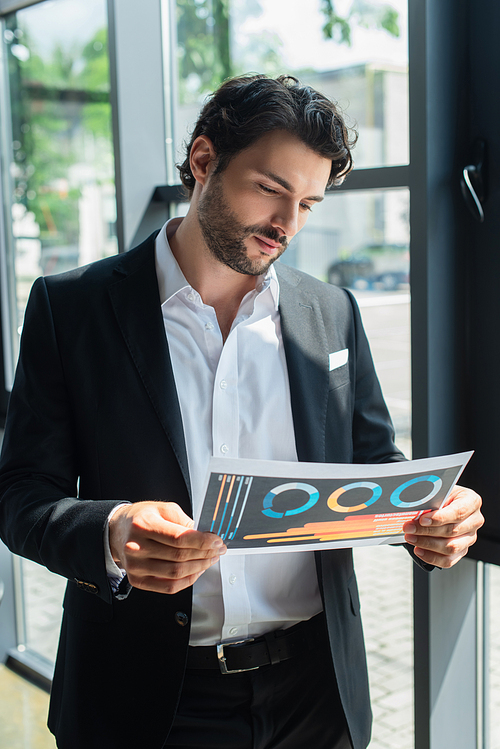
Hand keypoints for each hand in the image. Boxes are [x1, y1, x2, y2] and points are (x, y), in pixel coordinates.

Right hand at [109, 501, 225, 593]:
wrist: (118, 531)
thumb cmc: (141, 518)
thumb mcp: (162, 508)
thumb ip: (183, 520)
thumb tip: (203, 536)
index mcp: (143, 525)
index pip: (179, 538)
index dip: (203, 541)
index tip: (216, 541)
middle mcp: (136, 547)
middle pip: (180, 557)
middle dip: (205, 554)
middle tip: (218, 549)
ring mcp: (135, 566)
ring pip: (176, 574)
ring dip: (199, 568)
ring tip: (210, 559)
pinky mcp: (137, 580)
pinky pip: (169, 587)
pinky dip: (187, 581)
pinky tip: (196, 571)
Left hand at [403, 485, 483, 567]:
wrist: (444, 502)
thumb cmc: (442, 495)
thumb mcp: (438, 491)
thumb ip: (431, 499)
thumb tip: (415, 508)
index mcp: (472, 501)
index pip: (458, 512)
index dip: (440, 518)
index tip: (422, 520)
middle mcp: (474, 520)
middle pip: (453, 531)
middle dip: (427, 531)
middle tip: (410, 528)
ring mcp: (469, 537)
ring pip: (451, 547)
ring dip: (427, 544)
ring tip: (411, 538)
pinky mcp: (462, 550)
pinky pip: (449, 560)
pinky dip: (431, 557)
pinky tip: (419, 549)